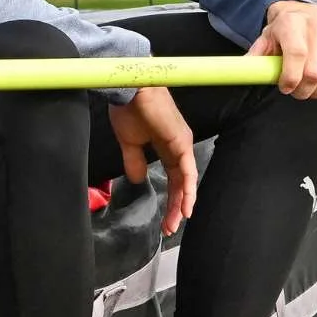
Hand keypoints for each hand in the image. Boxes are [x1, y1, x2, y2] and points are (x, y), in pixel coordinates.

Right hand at [110, 86, 196, 235]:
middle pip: (181, 183)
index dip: (170, 199)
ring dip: (182, 203)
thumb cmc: (128, 109)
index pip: (173, 178)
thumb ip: (134, 161)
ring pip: (186, 180)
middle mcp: (178, 146)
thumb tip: (138, 180)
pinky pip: (187, 170)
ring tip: (176, 222)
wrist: (129, 89)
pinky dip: (188, 189)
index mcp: (167, 146)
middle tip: (169, 228)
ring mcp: (182, 144)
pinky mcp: (181, 142)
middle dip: (176, 207)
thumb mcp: (129, 142)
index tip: (164, 220)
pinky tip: (186, 206)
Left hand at [247, 0, 316, 98]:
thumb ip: (255, 56)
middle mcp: (316, 26)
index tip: (285, 88)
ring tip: (310, 89)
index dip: (291, 77)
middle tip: (296, 92)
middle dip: (303, 90)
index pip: (297, 54)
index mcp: (291, 24)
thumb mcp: (265, 40)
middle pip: (315, 72)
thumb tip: (242, 72)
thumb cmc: (282, 32)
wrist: (303, 15)